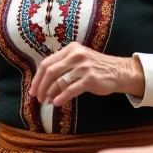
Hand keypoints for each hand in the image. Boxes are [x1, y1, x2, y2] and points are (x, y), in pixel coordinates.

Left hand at [29, 42, 143, 105]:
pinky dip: (61, 97)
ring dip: (50, 93)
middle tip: (38, 98)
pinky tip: (56, 103)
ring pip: (59, 81)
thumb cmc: (96, 68)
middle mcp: (76, 55)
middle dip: (41, 86)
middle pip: (50, 71)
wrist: (119, 72)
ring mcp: (83, 67)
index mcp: (71, 49)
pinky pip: (71, 89)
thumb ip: (63, 66)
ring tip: (47, 101)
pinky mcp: (90, 79)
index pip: (47, 63)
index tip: (33, 90)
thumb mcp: (79, 60)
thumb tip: (43, 84)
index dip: (37, 78)